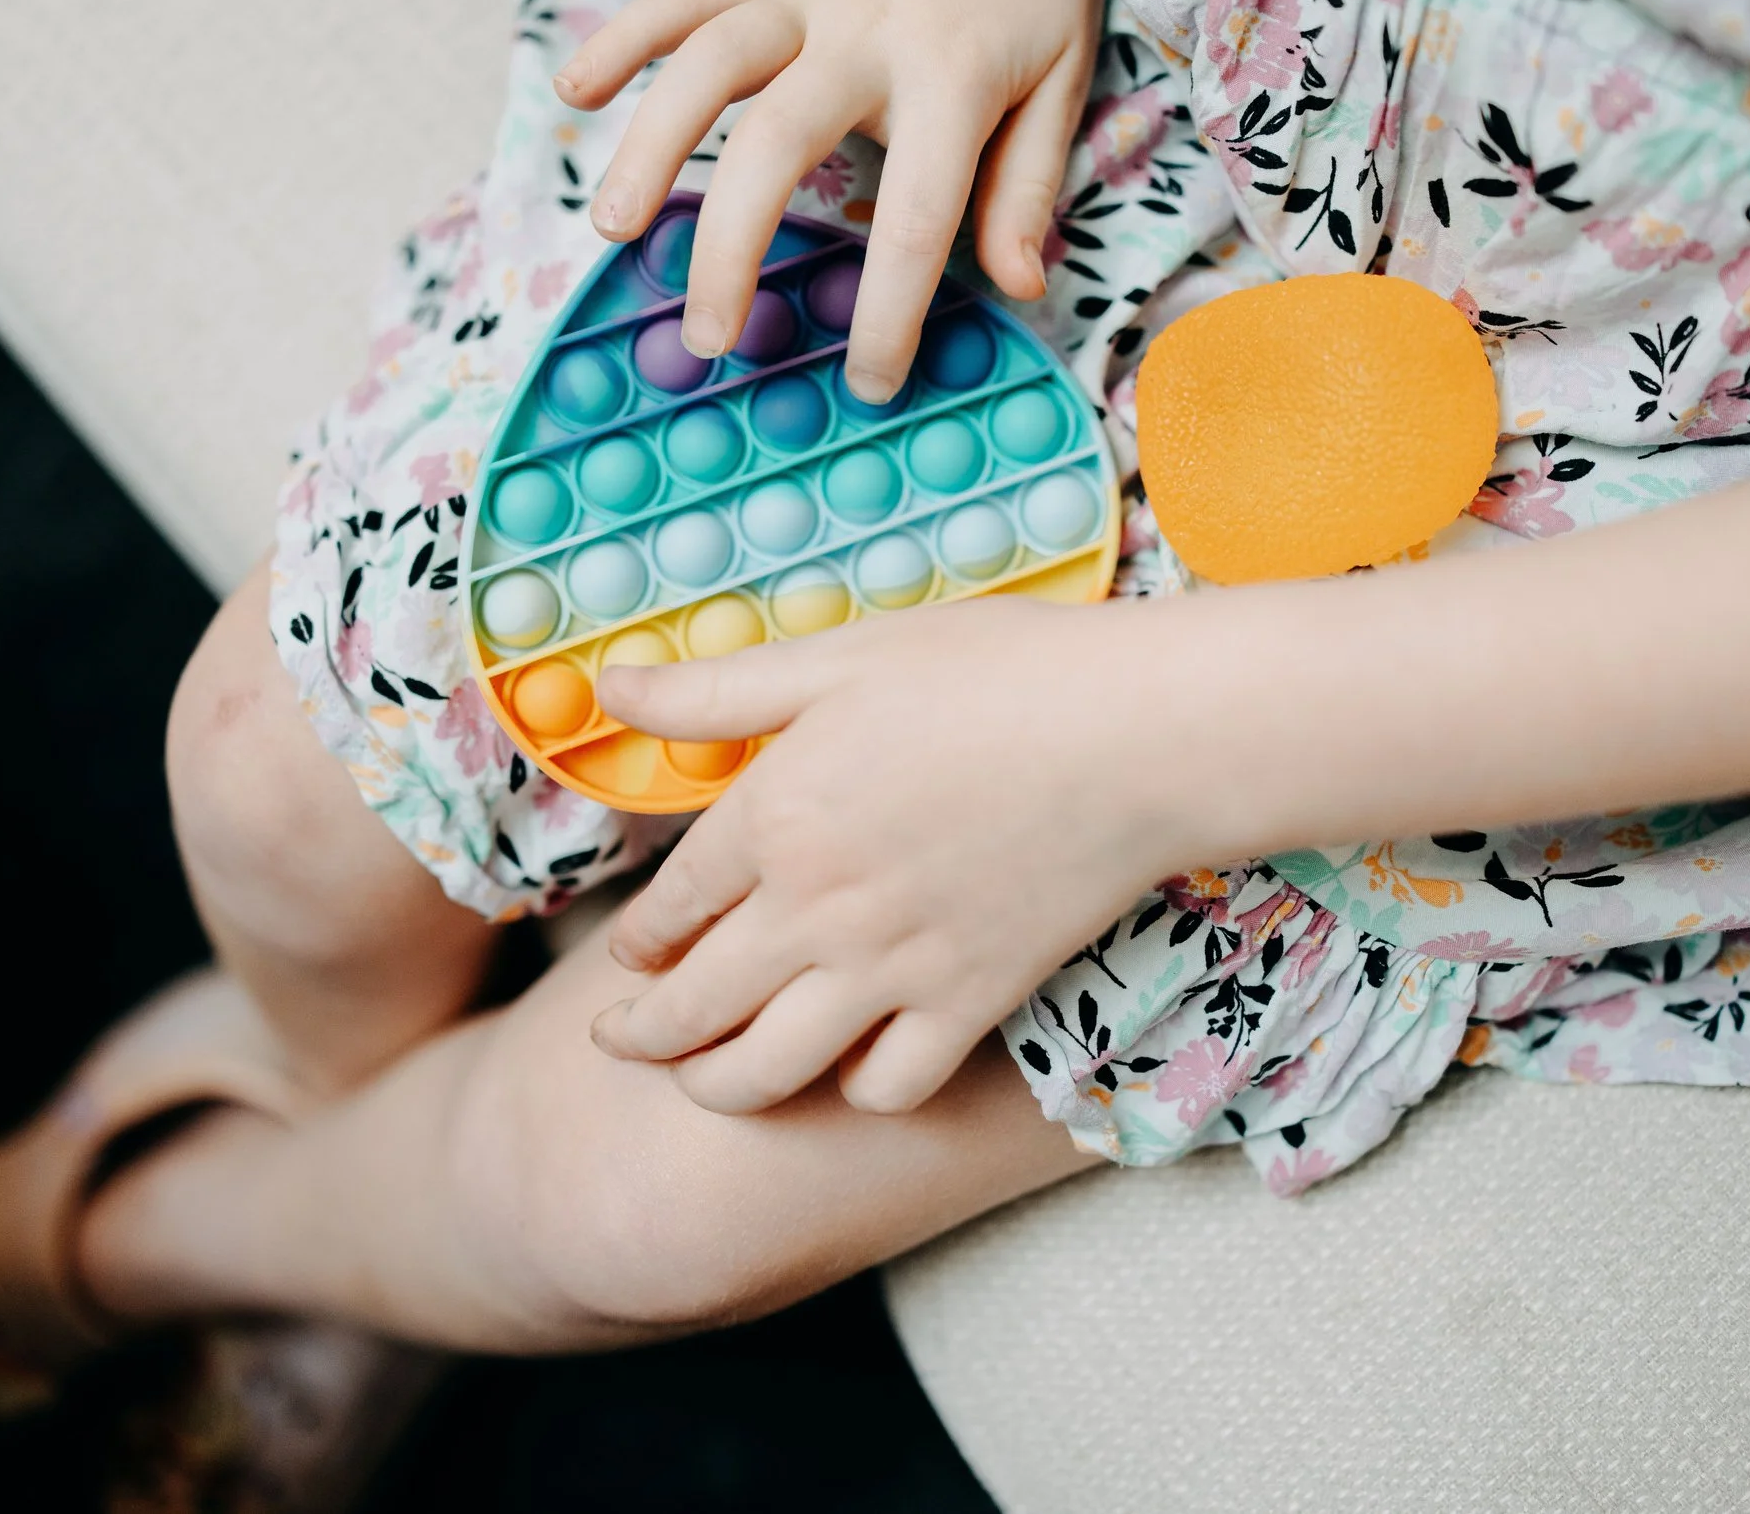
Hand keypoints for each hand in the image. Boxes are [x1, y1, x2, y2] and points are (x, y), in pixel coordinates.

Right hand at [552, 0, 1111, 401]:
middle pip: (776, 143)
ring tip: (615, 233)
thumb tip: (1012, 288)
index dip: (888, 312)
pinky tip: (573, 95)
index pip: (915, 215)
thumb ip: (1025, 186)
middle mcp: (864, 32)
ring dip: (649, 149)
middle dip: (732, 248)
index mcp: (951, 75)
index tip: (867, 384)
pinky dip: (621, 40)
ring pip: (705, 65)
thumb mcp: (1061, 82)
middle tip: (709, 338)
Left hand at [589, 595, 1200, 1115]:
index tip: (628, 953)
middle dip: (639, 1036)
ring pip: (767, 1071)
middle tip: (617, 1043)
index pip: (666, 910)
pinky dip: (855, 1091)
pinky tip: (849, 1067)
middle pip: (693, 1009)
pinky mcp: (970, 1004)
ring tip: (702, 1082)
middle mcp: (816, 910)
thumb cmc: (999, 673)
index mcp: (773, 817)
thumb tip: (608, 688)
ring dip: (716, 1086)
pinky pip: (886, 1088)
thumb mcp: (840, 658)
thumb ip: (716, 690)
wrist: (1141, 734)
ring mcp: (893, 970)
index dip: (635, 941)